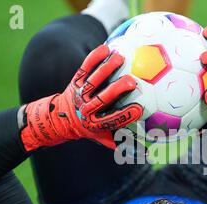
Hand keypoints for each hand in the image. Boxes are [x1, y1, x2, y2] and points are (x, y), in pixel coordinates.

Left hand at [20, 44, 142, 150]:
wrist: (60, 118)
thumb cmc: (89, 128)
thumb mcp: (103, 139)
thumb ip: (123, 144)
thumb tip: (146, 154)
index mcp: (95, 124)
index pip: (112, 120)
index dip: (125, 115)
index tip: (140, 109)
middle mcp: (87, 108)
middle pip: (103, 98)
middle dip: (117, 90)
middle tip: (132, 82)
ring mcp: (80, 93)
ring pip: (94, 80)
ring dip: (107, 68)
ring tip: (121, 58)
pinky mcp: (75, 80)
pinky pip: (85, 67)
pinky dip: (94, 58)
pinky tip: (106, 47)